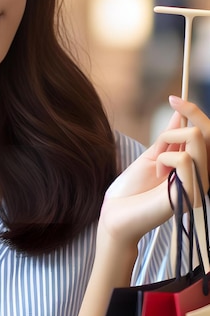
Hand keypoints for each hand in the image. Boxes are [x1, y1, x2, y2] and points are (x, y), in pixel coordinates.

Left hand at [98, 98, 209, 250]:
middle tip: (172, 105)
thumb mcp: (151, 158)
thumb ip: (168, 139)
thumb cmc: (130, 191)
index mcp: (195, 166)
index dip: (194, 113)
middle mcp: (202, 175)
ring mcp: (198, 185)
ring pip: (199, 141)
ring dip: (170, 140)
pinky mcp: (190, 194)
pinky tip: (159, 173)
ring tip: (158, 161)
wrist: (115, 216)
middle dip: (192, 114)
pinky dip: (166, 158)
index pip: (207, 135)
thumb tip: (181, 115)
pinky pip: (186, 159)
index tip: (173, 98)